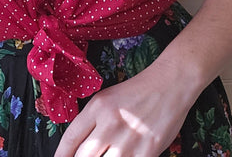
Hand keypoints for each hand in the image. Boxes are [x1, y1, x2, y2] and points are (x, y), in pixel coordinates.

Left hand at [54, 60, 194, 156]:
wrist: (170, 83)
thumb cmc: (138, 91)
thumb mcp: (108, 98)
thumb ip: (92, 121)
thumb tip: (78, 148)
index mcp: (97, 107)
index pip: (71, 139)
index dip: (61, 156)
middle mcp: (110, 124)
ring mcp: (128, 140)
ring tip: (106, 156)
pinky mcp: (147, 152)